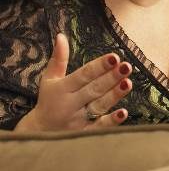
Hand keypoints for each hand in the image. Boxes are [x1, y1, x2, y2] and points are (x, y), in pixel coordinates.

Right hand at [14, 33, 133, 131]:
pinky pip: (98, 128)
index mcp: (62, 89)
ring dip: (114, 95)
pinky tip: (124, 113)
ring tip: (128, 83)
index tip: (114, 56)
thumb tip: (61, 35)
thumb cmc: (49, 101)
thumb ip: (58, 59)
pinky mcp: (83, 134)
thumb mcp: (50, 80)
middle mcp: (70, 105)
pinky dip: (110, 121)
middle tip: (127, 66)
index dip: (99, 66)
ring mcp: (77, 121)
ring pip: (98, 106)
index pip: (84, 75)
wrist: (38, 135)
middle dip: (111, 77)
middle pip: (94, 89)